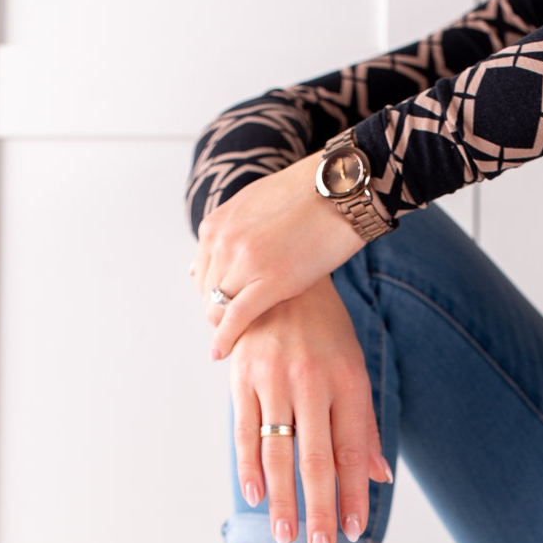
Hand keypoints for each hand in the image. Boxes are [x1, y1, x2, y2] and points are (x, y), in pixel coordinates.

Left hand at [193, 152, 366, 360]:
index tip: (229, 313)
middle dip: (219, 316)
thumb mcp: (254, 206)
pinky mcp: (269, 280)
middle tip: (239, 333)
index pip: (201, 274)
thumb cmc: (308, 196)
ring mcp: (244, 260)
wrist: (342, 187)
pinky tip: (220, 354)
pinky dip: (225, 339)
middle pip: (207, 294)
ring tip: (240, 344)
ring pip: (217, 309)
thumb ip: (229, 234)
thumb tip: (201, 262)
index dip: (214, 298)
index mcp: (216, 224)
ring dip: (225, 329)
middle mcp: (222, 241)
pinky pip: (236, 318)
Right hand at [229, 274, 391, 542]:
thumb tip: (380, 477)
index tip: (354, 530)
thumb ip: (364, 426)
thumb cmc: (324, 330)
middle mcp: (312, 382)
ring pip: (278, 451)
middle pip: (316, 459)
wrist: (280, 276)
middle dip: (320, 508)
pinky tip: (254, 494)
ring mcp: (274, 379)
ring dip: (282, 499)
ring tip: (287, 534)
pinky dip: (249, 466)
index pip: (352, 452)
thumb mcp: (354, 369)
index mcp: (347, 382)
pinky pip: (244, 430)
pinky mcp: (242, 377)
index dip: (353, 494)